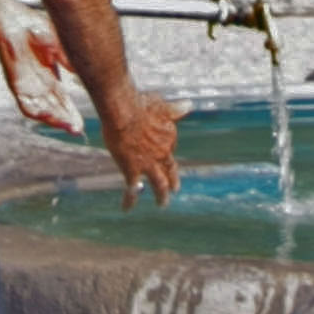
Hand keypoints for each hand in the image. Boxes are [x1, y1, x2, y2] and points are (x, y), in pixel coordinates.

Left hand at [0, 19, 80, 135]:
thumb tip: (84, 72)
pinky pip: (25, 103)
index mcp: (49, 77)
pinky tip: (46, 116)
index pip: (62, 100)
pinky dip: (35, 111)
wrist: (14, 20)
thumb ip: (69, 61)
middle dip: (65, 120)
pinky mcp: (16, 84)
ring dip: (53, 119)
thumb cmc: (35, 28)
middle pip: (54, 108)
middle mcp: (38, 85)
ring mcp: (27, 86)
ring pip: (41, 110)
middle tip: (78, 130)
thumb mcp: (59, 46)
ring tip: (66, 126)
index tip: (81, 124)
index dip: (71, 112)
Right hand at [103, 89, 180, 208]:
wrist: (124, 112)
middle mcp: (162, 153)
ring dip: (161, 195)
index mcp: (169, 137)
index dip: (164, 150)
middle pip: (170, 170)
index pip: (168, 147)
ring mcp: (148, 164)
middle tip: (174, 189)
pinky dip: (130, 201)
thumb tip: (188, 105)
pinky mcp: (132, 171)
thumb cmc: (141, 104)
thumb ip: (175, 109)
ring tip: (162, 203)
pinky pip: (132, 191)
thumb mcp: (162, 105)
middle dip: (173, 180)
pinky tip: (126, 209)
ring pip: (159, 184)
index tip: (162, 152)